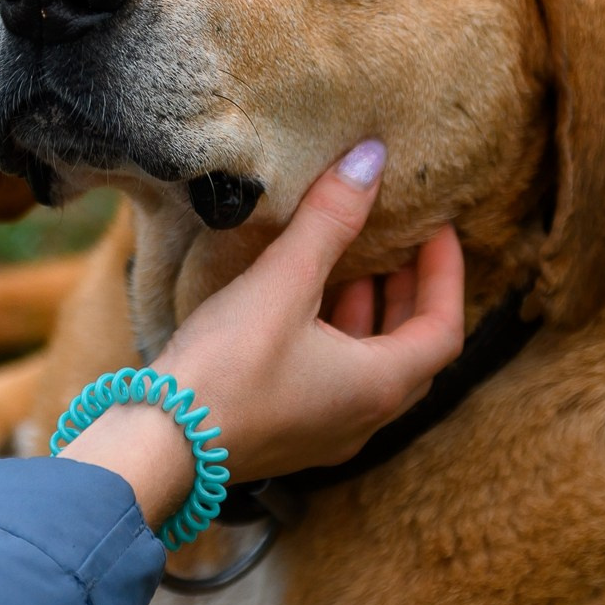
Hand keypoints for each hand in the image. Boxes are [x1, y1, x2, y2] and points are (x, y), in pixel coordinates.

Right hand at [59, 141, 466, 526]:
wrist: (158, 444)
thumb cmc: (227, 368)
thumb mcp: (283, 284)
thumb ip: (330, 221)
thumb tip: (371, 161)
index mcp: (379, 387)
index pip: (444, 328)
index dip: (447, 273)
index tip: (437, 228)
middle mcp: (363, 419)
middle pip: (412, 351)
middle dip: (410, 293)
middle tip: (402, 242)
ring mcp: (324, 433)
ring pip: (369, 368)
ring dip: (369, 315)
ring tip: (354, 262)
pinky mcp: (285, 434)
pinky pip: (332, 381)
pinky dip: (334, 338)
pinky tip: (301, 305)